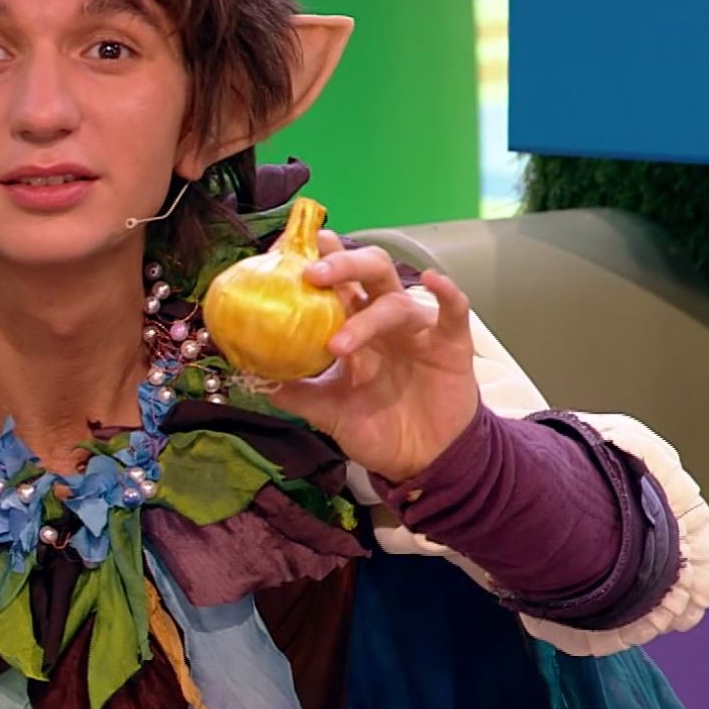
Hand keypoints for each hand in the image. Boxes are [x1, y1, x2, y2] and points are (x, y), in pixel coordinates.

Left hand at [269, 232, 479, 482]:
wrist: (422, 460)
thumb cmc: (377, 428)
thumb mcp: (328, 411)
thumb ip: (296, 392)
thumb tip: (255, 377)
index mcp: (355, 325)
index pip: (337, 280)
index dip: (318, 258)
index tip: (290, 247)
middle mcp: (384, 318)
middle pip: (368, 269)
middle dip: (342, 264)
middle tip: (312, 274)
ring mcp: (417, 328)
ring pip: (395, 299)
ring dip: (366, 317)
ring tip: (338, 344)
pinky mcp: (451, 344)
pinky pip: (454, 310)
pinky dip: (447, 293)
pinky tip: (433, 281)